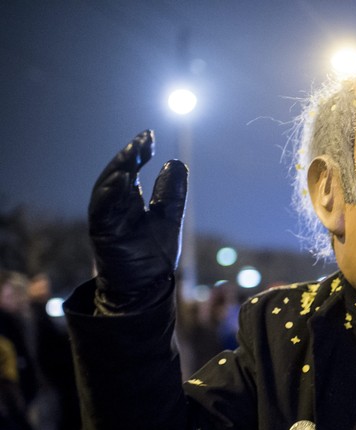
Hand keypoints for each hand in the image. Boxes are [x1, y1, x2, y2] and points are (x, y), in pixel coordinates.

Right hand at [89, 130, 186, 312]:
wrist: (145, 288)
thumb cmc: (154, 255)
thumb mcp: (169, 218)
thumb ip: (171, 193)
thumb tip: (175, 162)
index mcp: (129, 201)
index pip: (131, 171)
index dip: (138, 153)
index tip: (150, 136)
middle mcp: (115, 206)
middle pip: (118, 174)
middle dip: (129, 155)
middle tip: (144, 139)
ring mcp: (106, 218)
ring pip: (107, 187)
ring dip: (119, 168)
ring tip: (134, 152)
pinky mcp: (102, 231)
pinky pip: (102, 209)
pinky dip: (111, 193)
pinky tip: (124, 178)